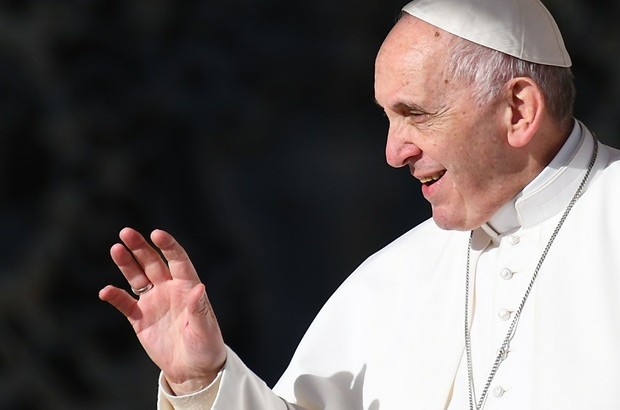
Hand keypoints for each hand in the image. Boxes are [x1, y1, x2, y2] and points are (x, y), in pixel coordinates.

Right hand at [99, 227, 226, 394]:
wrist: (192, 369)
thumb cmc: (205, 346)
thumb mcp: (204, 329)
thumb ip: (199, 309)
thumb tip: (200, 288)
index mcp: (188, 287)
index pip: (178, 260)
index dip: (168, 246)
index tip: (157, 234)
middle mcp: (169, 289)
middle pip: (152, 263)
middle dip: (140, 247)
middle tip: (126, 232)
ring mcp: (154, 302)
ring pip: (137, 277)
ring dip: (126, 264)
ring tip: (115, 249)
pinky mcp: (140, 318)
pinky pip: (125, 303)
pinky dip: (115, 297)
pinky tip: (106, 291)